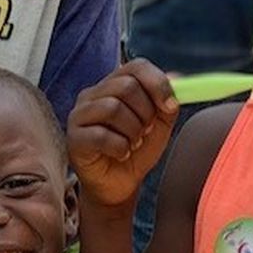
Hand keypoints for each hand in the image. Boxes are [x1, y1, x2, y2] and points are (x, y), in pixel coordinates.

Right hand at [67, 59, 178, 209]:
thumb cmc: (136, 151)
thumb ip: (167, 102)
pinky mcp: (74, 138)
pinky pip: (102, 135)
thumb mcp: (159, 126)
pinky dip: (120, 148)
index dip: (157, 83)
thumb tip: (178, 78)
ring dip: (132, 132)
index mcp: (114, 85)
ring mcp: (79, 115)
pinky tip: (120, 154)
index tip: (171, 106)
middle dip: (145, 113)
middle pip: (126, 86)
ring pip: (113, 108)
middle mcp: (93, 94)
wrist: (119, 185)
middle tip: (145, 132)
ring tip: (132, 144)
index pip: (136, 67)